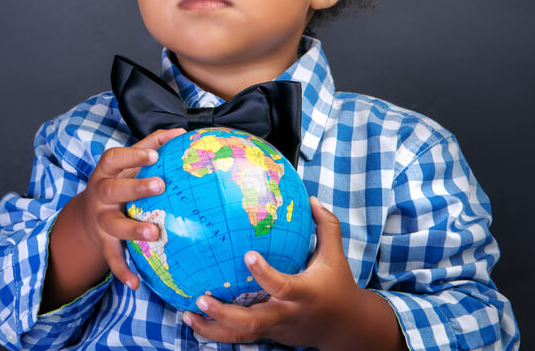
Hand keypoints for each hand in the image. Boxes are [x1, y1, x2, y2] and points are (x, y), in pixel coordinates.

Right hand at [79, 127, 185, 288]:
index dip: (133, 156)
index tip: (155, 155)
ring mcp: (100, 219)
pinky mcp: (102, 242)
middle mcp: (100, 194)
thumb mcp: (128, 163)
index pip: (115, 158)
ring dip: (132, 228)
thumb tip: (180, 132)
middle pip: (113, 189)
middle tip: (160, 185)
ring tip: (154, 232)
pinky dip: (122, 271)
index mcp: (106, 171)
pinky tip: (135, 284)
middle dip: (135, 187)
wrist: (87, 213)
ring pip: (113, 225)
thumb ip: (151, 145)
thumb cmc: (118, 181)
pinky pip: (111, 258)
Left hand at [182, 197, 400, 350]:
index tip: (247, 255)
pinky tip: (195, 321)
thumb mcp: (335, 255)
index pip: (283, 286)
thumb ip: (325, 226)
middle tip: (202, 297)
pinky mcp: (271, 335)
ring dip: (213, 328)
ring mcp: (277, 328)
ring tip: (187, 315)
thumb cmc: (338, 285)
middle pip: (254, 321)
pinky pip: (242, 336)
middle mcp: (287, 314)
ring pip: (243, 335)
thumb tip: (310, 198)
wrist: (346, 328)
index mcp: (304, 293)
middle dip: (226, 313)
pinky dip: (217, 332)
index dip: (265, 273)